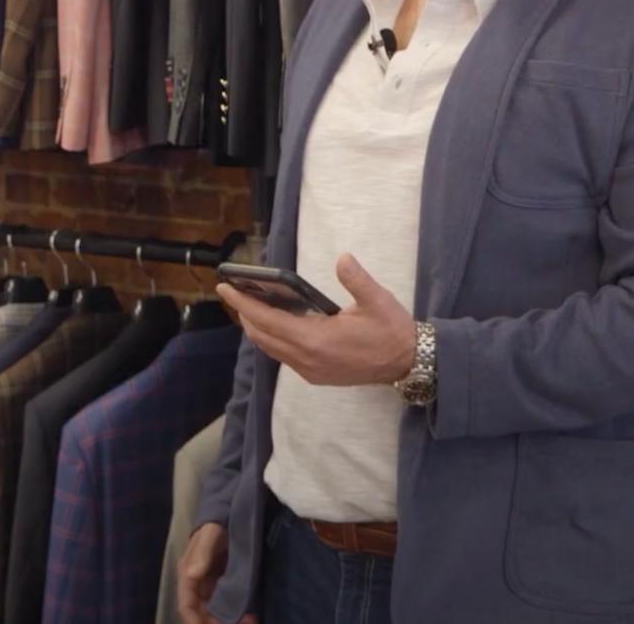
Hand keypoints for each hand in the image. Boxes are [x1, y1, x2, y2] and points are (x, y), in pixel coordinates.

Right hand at [179, 522, 254, 623]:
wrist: (228, 514)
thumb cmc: (216, 524)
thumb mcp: (210, 535)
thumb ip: (202, 553)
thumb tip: (192, 575)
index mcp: (188, 574)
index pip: (186, 606)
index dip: (195, 622)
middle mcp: (196, 585)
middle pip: (201, 615)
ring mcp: (210, 586)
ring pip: (214, 613)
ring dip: (228, 621)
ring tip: (250, 620)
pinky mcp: (222, 585)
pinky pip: (226, 606)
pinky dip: (237, 614)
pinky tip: (251, 615)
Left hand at [216, 254, 415, 385]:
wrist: (409, 363)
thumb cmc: (392, 330)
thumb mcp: (377, 300)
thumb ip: (357, 279)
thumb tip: (343, 258)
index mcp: (316, 340)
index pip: (267, 321)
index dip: (243, 303)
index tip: (224, 288)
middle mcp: (307, 359)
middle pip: (262, 336)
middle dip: (244, 313)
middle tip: (233, 291)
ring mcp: (311, 371)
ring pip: (271, 348)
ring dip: (257, 327)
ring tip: (248, 304)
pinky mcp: (316, 376)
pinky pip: (283, 356)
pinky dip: (272, 338)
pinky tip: (274, 322)